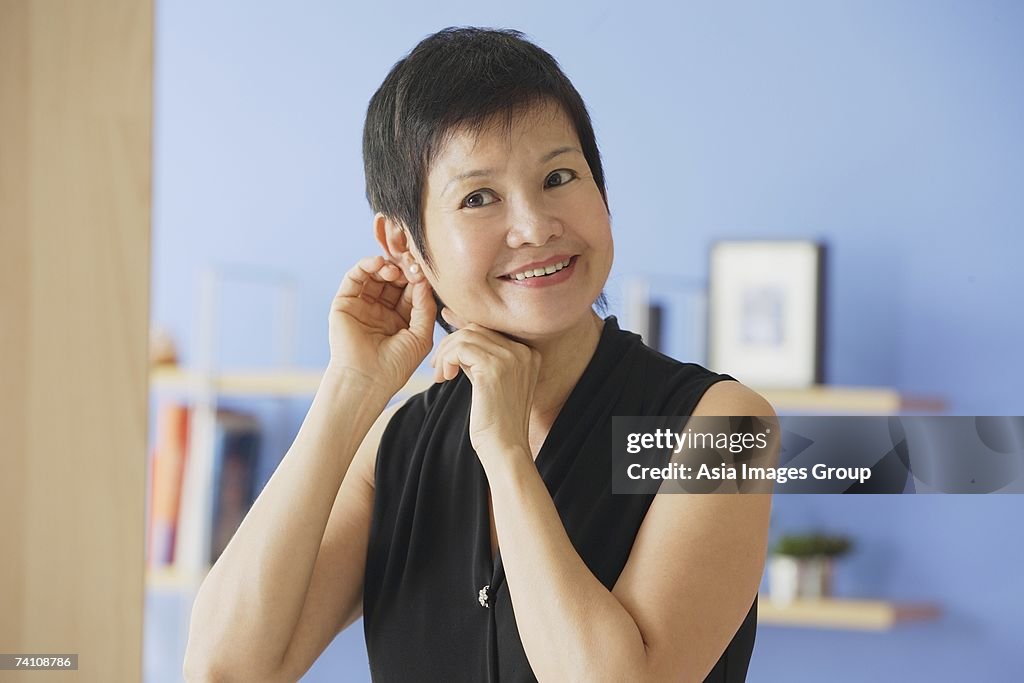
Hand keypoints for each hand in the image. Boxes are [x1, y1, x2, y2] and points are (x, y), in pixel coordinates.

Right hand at [327, 255, 435, 395]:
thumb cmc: (395, 365)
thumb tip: (423, 281)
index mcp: (401, 318)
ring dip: (386, 266)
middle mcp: (381, 309)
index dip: (417, 278)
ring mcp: (362, 305)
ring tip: (395, 269)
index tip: (424, 270)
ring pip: (375, 275)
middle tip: (410, 263)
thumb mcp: (421, 336)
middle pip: (393, 279)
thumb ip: (425, 307)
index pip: (410, 290)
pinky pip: (354, 277)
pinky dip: (365, 265)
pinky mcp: (345, 303)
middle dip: (403, 269)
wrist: (367, 380)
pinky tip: (379, 264)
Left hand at [430, 308, 540, 459]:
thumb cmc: (496, 422)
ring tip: (440, 375)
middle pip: (476, 329)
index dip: (463, 333)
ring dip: (446, 353)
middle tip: (439, 368)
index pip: (489, 330)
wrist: (505, 448)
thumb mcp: (491, 382)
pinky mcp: (494, 367)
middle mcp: (523, 351)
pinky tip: (444, 377)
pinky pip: (460, 348)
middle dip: (451, 344)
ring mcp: (511, 357)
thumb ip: (480, 357)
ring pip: (466, 336)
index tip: (446, 343)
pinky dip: (447, 359)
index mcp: (528, 353)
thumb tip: (457, 331)